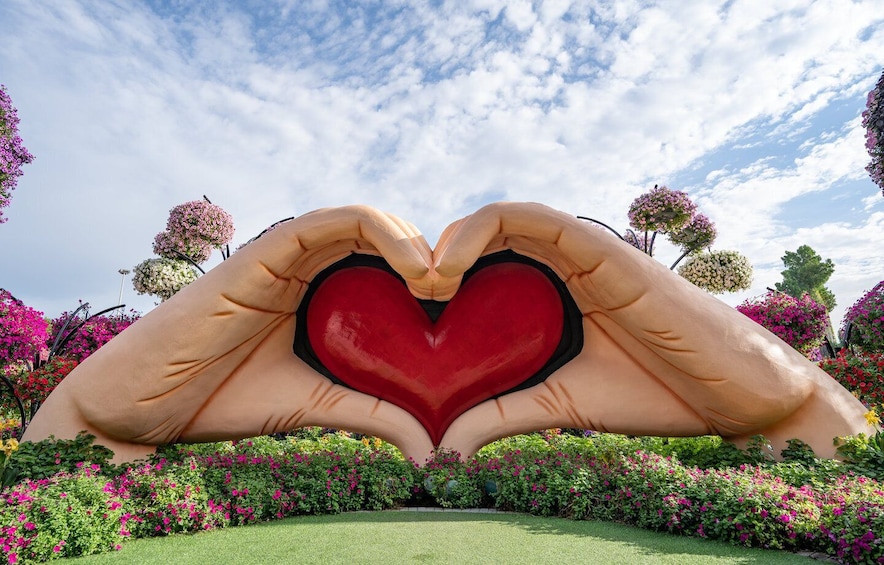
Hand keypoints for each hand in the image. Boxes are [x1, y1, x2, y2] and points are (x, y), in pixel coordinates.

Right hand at [24, 206, 436, 461]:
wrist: (145, 406)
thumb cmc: (222, 400)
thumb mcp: (316, 407)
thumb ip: (372, 413)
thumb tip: (430, 448)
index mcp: (317, 294)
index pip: (384, 267)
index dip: (428, 277)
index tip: (461, 312)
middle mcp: (304, 267)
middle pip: (381, 238)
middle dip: (427, 256)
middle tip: (460, 293)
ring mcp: (283, 254)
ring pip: (361, 220)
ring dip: (410, 239)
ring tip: (441, 280)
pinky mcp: (262, 251)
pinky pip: (326, 221)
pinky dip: (375, 229)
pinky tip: (412, 266)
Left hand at [436, 202, 868, 458]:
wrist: (734, 394)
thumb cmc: (656, 394)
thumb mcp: (559, 406)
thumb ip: (503, 413)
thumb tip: (440, 446)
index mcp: (553, 294)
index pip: (484, 268)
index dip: (440, 279)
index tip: (405, 314)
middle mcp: (564, 266)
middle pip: (486, 240)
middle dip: (437, 257)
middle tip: (401, 293)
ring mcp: (587, 253)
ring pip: (505, 219)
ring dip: (455, 239)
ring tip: (422, 280)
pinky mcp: (608, 250)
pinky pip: (541, 219)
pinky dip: (490, 228)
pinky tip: (453, 265)